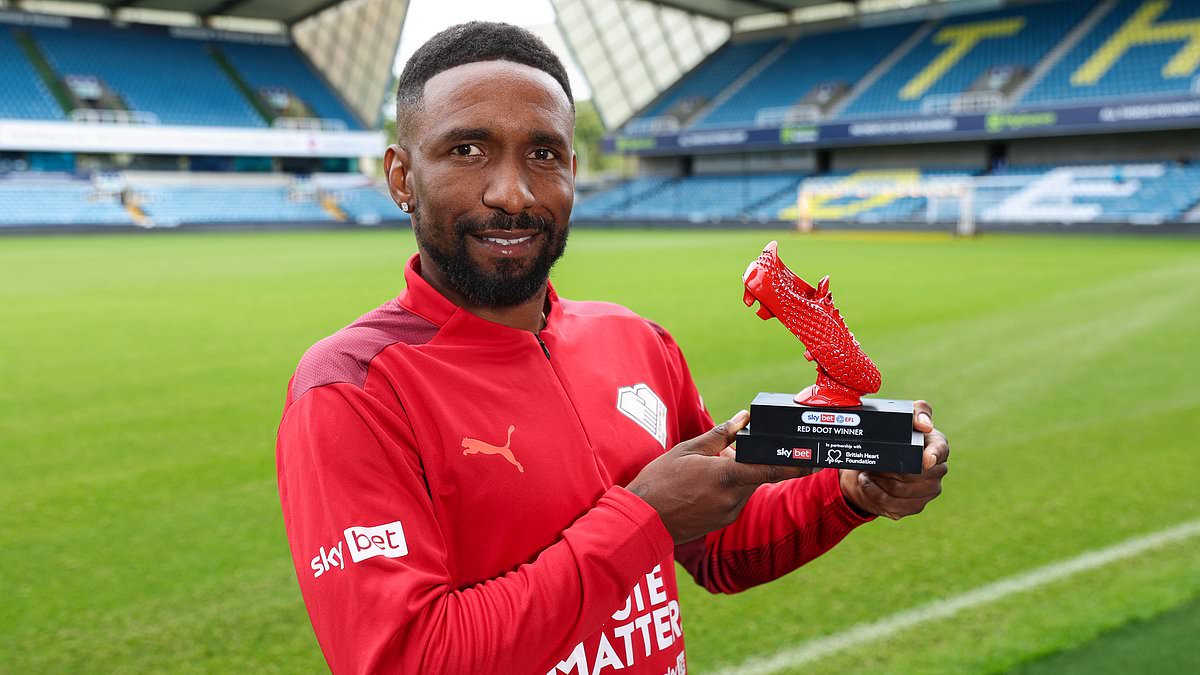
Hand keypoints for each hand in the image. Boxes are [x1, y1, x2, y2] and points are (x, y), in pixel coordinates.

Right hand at [627, 411, 814, 543]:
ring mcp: (729, 514)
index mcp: (726, 477)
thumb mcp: (687, 450)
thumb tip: (744, 418)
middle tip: (723, 452)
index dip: (797, 463)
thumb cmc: (660, 482)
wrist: (642, 521)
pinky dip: (727, 487)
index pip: (772, 469)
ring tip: (702, 471)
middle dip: (747, 460)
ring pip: (746, 486)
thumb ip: (721, 435)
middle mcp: (733, 499)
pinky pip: (735, 498)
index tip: (817, 457)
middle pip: (757, 474)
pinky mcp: (723, 522)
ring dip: (735, 474)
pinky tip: (701, 486)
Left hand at [839, 400, 948, 519]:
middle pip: (915, 475)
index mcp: (937, 446)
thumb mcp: (903, 417)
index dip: (933, 456)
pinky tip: (867, 483)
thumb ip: (918, 411)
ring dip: (879, 481)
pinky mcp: (914, 506)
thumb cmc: (892, 439)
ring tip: (867, 472)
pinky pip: (893, 505)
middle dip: (891, 469)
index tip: (924, 460)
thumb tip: (925, 425)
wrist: (874, 466)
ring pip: (901, 491)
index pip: (941, 451)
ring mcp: (928, 491)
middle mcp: (937, 471)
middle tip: (875, 462)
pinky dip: (874, 493)